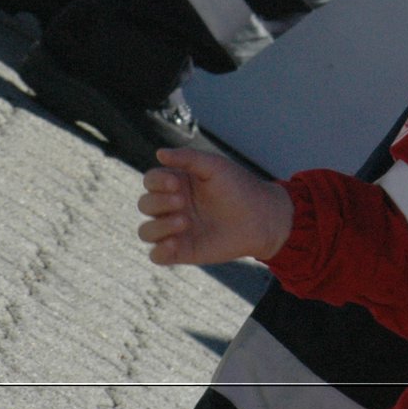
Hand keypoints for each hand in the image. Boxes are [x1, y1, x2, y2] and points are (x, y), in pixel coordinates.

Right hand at [137, 148, 293, 265]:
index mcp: (178, 183)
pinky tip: (174, 244)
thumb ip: (188, 158)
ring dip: (158, 226)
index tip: (176, 183)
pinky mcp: (182, 251)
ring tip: (184, 221)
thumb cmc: (240, 188)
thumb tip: (159, 153)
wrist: (262, 218)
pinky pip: (156, 255)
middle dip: (158, 203)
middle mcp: (173, 206)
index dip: (156, 182)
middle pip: (145, 204)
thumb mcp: (215, 167)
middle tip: (182, 201)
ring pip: (146, 231)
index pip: (151, 181)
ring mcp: (176, 230)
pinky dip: (159, 251)